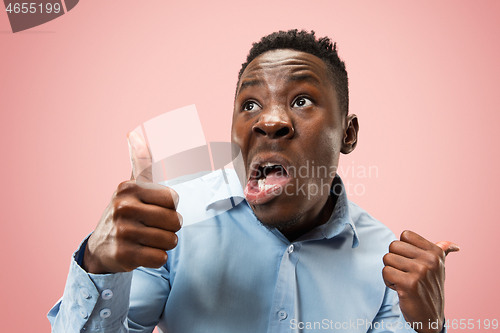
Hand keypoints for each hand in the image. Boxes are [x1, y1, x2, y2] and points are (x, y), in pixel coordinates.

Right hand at [82, 132, 181, 273]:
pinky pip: (160, 258)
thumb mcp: (131, 185)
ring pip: (170, 241)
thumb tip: (134, 133)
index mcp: (129, 188)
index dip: (170, 207)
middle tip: (152, 227)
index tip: (155, 209)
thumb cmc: (124, 212)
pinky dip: (156, 258)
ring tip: (147, 240)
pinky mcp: (123, 255)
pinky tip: (141, 252)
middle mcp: (123, 207)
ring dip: (164, 244)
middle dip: (170, 227)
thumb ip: (140, 161)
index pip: (174, 199)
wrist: (100, 248)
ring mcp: (122, 232)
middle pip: (175, 221)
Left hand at [382, 230, 458, 332]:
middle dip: (394, 260)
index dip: (402, 248)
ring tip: (403, 281)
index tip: (410, 261)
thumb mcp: (439, 268)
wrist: (430, 317)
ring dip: (391, 272)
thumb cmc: (430, 288)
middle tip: (405, 273)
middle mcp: (430, 260)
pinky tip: (400, 288)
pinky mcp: (409, 284)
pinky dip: (388, 281)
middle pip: (393, 245)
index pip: (405, 234)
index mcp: (436, 252)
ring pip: (387, 258)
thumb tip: (455, 246)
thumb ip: (442, 253)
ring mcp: (420, 272)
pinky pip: (385, 272)